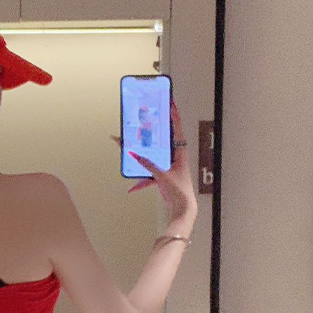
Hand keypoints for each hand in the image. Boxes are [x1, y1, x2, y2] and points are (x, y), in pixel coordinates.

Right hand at [109, 99, 198, 221]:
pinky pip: (149, 175)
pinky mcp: (163, 177)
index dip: (173, 115)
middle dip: (152, 133)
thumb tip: (134, 154)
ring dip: (142, 157)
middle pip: (162, 140)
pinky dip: (141, 181)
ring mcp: (168, 166)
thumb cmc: (179, 191)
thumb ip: (147, 165)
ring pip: (153, 157)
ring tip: (130, 148)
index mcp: (180, 152)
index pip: (177, 129)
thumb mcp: (162, 176)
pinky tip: (132, 188)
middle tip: (144, 120)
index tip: (169, 103)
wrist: (183, 209)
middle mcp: (175, 156)